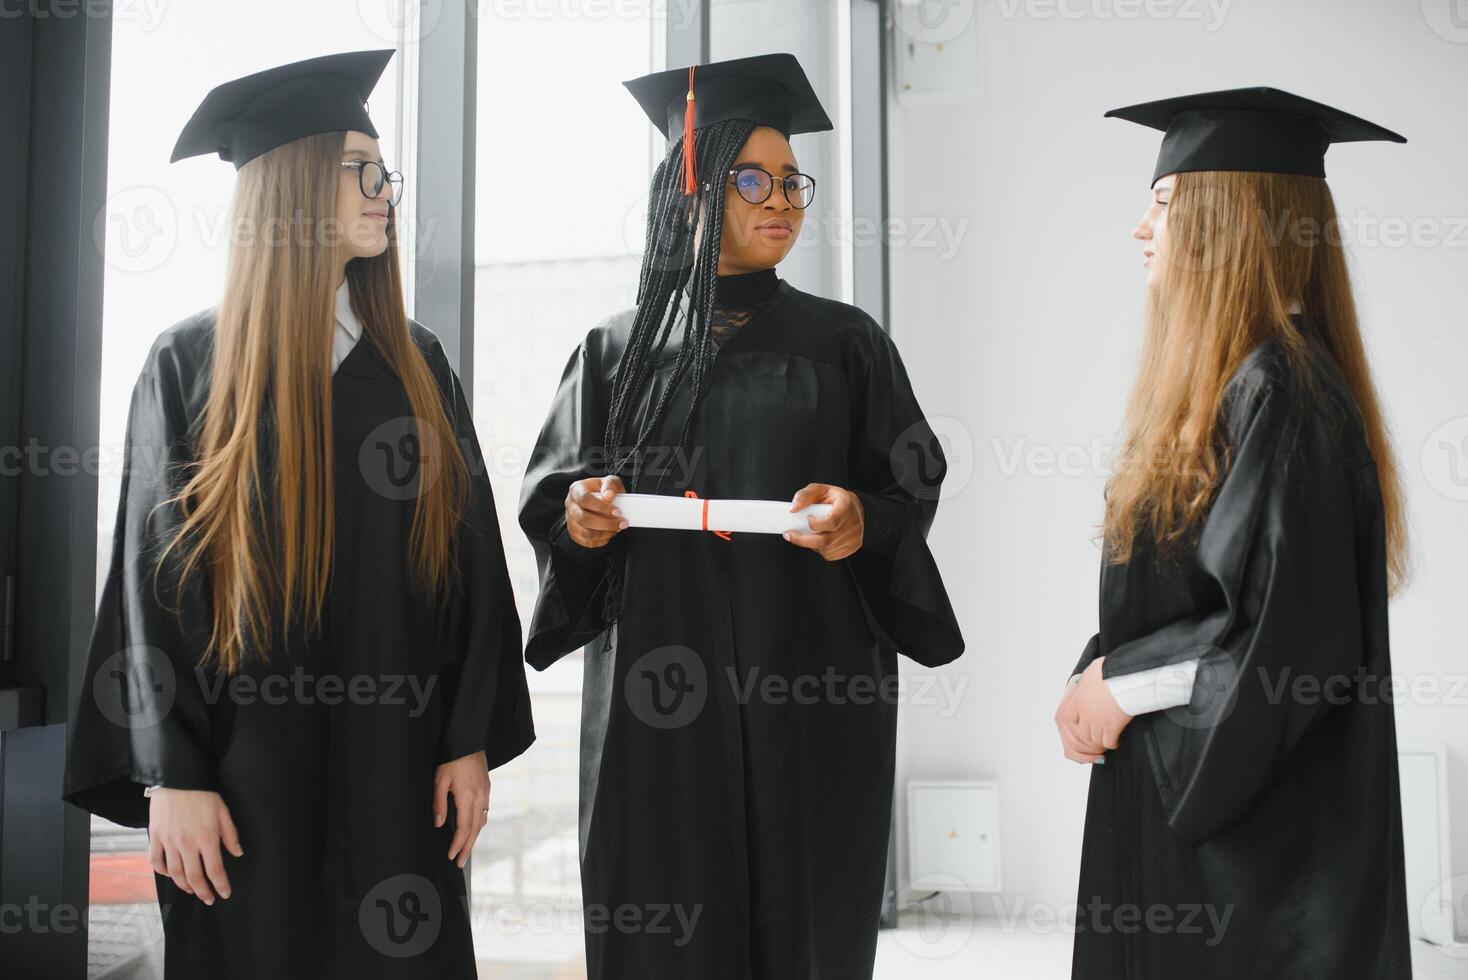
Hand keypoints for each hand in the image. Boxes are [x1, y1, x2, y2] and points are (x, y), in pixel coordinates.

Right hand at [147, 789, 242, 904]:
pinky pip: (156, 861)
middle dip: (203, 892)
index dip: (220, 885)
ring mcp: (169, 842)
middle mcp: (187, 844)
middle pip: (194, 877)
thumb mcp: (223, 811)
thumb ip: (230, 834)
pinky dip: (163, 872)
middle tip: (209, 899)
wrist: (177, 779)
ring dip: (184, 886)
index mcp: (207, 838)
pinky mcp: (155, 837)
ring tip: (192, 890)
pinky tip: (170, 875)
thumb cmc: (202, 793)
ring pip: (175, 873)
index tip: (224, 893)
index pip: (215, 870)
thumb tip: (237, 853)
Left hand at [433, 750, 489, 868]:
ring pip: (482, 822)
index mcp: (468, 797)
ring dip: (474, 838)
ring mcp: (486, 793)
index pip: (464, 828)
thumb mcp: (439, 780)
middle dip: (467, 848)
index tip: (452, 856)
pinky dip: (480, 825)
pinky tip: (476, 828)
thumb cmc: (452, 759)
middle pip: (475, 829)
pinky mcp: (487, 788)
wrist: (469, 740)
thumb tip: (438, 824)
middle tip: (460, 863)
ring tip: (467, 850)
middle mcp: (480, 798)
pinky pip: (485, 812)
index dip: (458, 844)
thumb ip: (439, 803)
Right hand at [564, 475, 627, 548]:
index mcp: (576, 490)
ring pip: (586, 533)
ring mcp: (571, 521)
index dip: (601, 507)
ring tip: (617, 527)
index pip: (585, 499)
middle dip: (606, 523)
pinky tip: (610, 532)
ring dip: (606, 532)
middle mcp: (571, 505)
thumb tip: (608, 495)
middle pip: (584, 518)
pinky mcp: (575, 533)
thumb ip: (610, 485)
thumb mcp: (610, 481)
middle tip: (621, 522)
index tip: (617, 511)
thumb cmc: (603, 490)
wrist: (599, 500)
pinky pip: (588, 541)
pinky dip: (602, 539)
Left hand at [782, 484, 863, 560]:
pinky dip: (821, 550)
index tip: (807, 519)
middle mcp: (854, 522)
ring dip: (812, 545)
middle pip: (826, 540)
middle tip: (790, 535)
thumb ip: (803, 496)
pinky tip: (820, 539)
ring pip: (827, 549)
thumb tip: (792, 509)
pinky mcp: (854, 546)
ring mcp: (855, 536)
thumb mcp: (818, 490)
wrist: (853, 506)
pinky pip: (831, 555)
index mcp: (847, 506)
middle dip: (804, 540)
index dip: (815, 524)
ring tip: (808, 534)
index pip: (831, 522)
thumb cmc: (834, 498)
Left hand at [1054, 657, 1132, 762]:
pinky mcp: (1112, 725)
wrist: (1126, 674)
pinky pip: (1108, 742)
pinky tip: (1117, 741)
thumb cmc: (1111, 671)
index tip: (1080, 737)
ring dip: (1100, 744)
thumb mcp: (1090, 673)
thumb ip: (1084, 683)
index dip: (1073, 733)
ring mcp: (1097, 720)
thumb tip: (1086, 685)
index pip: (1067, 722)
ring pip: (1094, 741)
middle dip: (1088, 744)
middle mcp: (1084, 712)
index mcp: (1076, 700)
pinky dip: (1112, 744)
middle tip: (1096, 746)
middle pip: (1080, 736)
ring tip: (1106, 742)